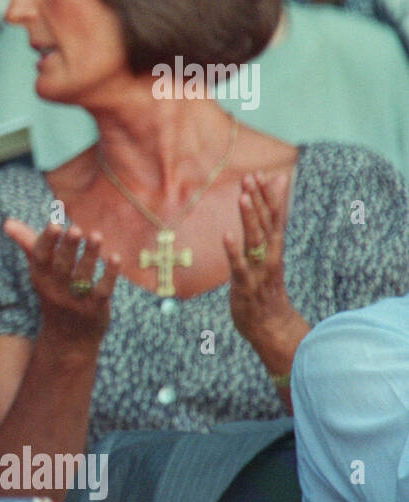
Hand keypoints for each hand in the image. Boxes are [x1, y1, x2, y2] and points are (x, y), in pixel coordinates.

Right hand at [3, 219, 120, 343]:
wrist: (68, 338)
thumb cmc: (53, 293)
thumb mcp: (39, 272)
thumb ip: (28, 244)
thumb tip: (8, 222)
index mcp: (41, 277)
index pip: (41, 258)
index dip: (47, 241)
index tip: (54, 223)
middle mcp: (56, 289)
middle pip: (62, 267)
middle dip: (68, 247)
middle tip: (75, 229)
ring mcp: (76, 299)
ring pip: (83, 276)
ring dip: (90, 255)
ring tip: (96, 235)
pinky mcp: (96, 307)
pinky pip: (103, 290)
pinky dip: (109, 274)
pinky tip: (115, 258)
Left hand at [223, 172, 306, 364]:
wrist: (272, 327)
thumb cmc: (266, 292)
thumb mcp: (267, 262)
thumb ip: (264, 239)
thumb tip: (263, 223)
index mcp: (273, 250)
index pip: (274, 217)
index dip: (268, 196)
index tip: (262, 173)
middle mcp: (269, 257)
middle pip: (265, 223)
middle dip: (258, 199)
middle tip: (252, 176)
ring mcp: (258, 271)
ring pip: (254, 240)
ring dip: (249, 218)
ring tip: (242, 197)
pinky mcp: (246, 286)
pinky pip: (239, 266)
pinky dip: (233, 250)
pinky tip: (226, 235)